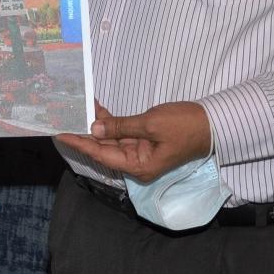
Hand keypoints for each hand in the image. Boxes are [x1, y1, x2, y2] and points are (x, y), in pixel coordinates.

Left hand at [56, 100, 211, 182]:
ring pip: (111, 140)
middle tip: (64, 117)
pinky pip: (122, 134)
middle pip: (103, 149)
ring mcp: (141, 153)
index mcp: (138, 166)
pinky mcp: (145, 141)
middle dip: (84, 133)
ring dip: (97, 125)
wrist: (213, 123)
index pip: (100, 155)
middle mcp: (137, 163)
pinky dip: (111, 123)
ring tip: (79, 107)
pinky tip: (99, 110)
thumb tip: (94, 129)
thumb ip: (121, 127)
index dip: (79, 143)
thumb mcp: (151, 124)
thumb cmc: (184, 125)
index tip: (60, 134)